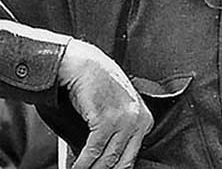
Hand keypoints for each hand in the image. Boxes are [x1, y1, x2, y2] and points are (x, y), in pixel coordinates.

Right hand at [58, 40, 151, 168]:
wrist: (84, 64)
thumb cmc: (99, 83)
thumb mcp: (119, 107)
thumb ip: (120, 129)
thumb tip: (108, 156)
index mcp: (145, 119)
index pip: (133, 154)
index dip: (117, 167)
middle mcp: (138, 120)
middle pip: (122, 160)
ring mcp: (124, 121)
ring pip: (108, 158)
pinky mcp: (106, 120)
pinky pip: (94, 150)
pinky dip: (83, 162)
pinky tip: (76, 167)